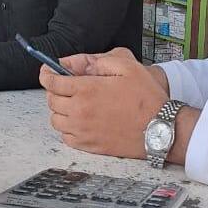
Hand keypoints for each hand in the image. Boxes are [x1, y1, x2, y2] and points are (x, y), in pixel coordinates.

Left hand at [39, 48, 168, 157]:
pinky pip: (66, 137)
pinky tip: (81, 121)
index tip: (47, 71)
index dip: (47, 74)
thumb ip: (98, 62)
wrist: (160, 128)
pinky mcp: (89, 146)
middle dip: (56, 90)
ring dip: (61, 110)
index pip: (52, 82)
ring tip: (76, 104)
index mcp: (87, 90)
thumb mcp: (127, 67)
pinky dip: (68, 128)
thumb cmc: (147, 98)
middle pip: (51, 101)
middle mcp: (80, 112)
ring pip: (56, 120)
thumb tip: (74, 63)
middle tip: (68, 86)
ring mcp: (83, 131)